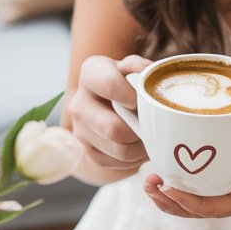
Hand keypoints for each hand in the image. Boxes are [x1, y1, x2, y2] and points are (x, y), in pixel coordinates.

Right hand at [67, 53, 150, 175]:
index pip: (110, 85)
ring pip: (120, 150)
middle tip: (152, 126)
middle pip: (113, 128)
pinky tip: (139, 146)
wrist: (110, 106)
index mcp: (91, 74)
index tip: (143, 101)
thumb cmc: (127, 84)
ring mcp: (80, 130)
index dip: (132, 96)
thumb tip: (148, 73)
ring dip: (141, 148)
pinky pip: (117, 163)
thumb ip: (139, 67)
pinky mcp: (88, 152)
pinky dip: (135, 159)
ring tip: (149, 137)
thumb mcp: (133, 69)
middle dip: (139, 131)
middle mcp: (79, 103)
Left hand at [143, 135, 230, 217]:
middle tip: (149, 181)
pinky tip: (157, 174)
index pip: (207, 207)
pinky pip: (184, 196)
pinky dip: (168, 189)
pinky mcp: (207, 192)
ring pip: (182, 206)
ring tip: (147, 181)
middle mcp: (220, 204)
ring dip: (162, 196)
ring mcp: (212, 200)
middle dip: (166, 199)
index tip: (168, 187)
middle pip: (187, 210)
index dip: (186, 200)